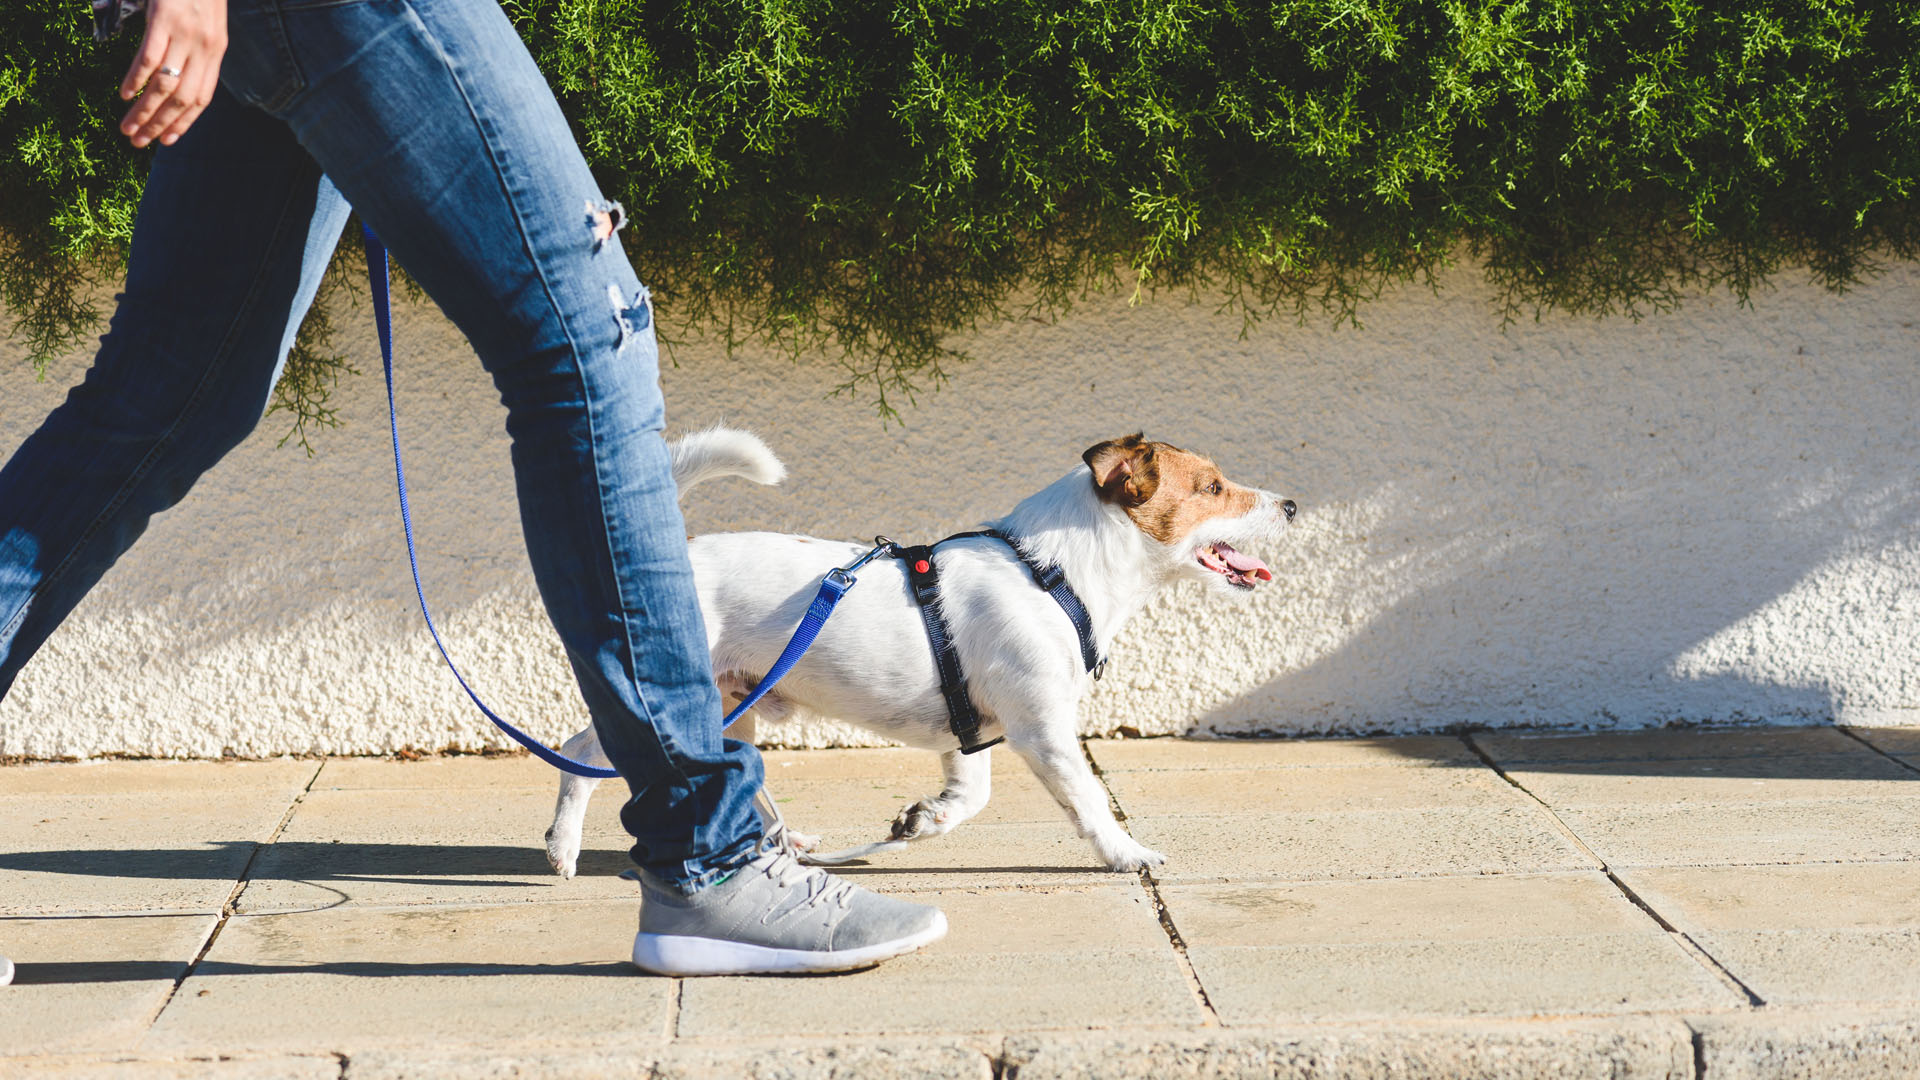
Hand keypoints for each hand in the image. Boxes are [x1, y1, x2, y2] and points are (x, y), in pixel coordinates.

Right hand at [119, 0, 227, 147]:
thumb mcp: (207, 24)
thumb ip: (198, 51)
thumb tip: (177, 81)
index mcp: (217, 52)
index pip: (203, 98)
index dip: (185, 122)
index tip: (167, 141)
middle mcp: (205, 47)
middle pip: (182, 98)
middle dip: (159, 124)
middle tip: (137, 141)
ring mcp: (185, 33)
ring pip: (165, 84)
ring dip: (144, 110)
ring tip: (127, 126)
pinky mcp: (166, 17)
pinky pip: (150, 56)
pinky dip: (136, 78)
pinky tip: (125, 93)